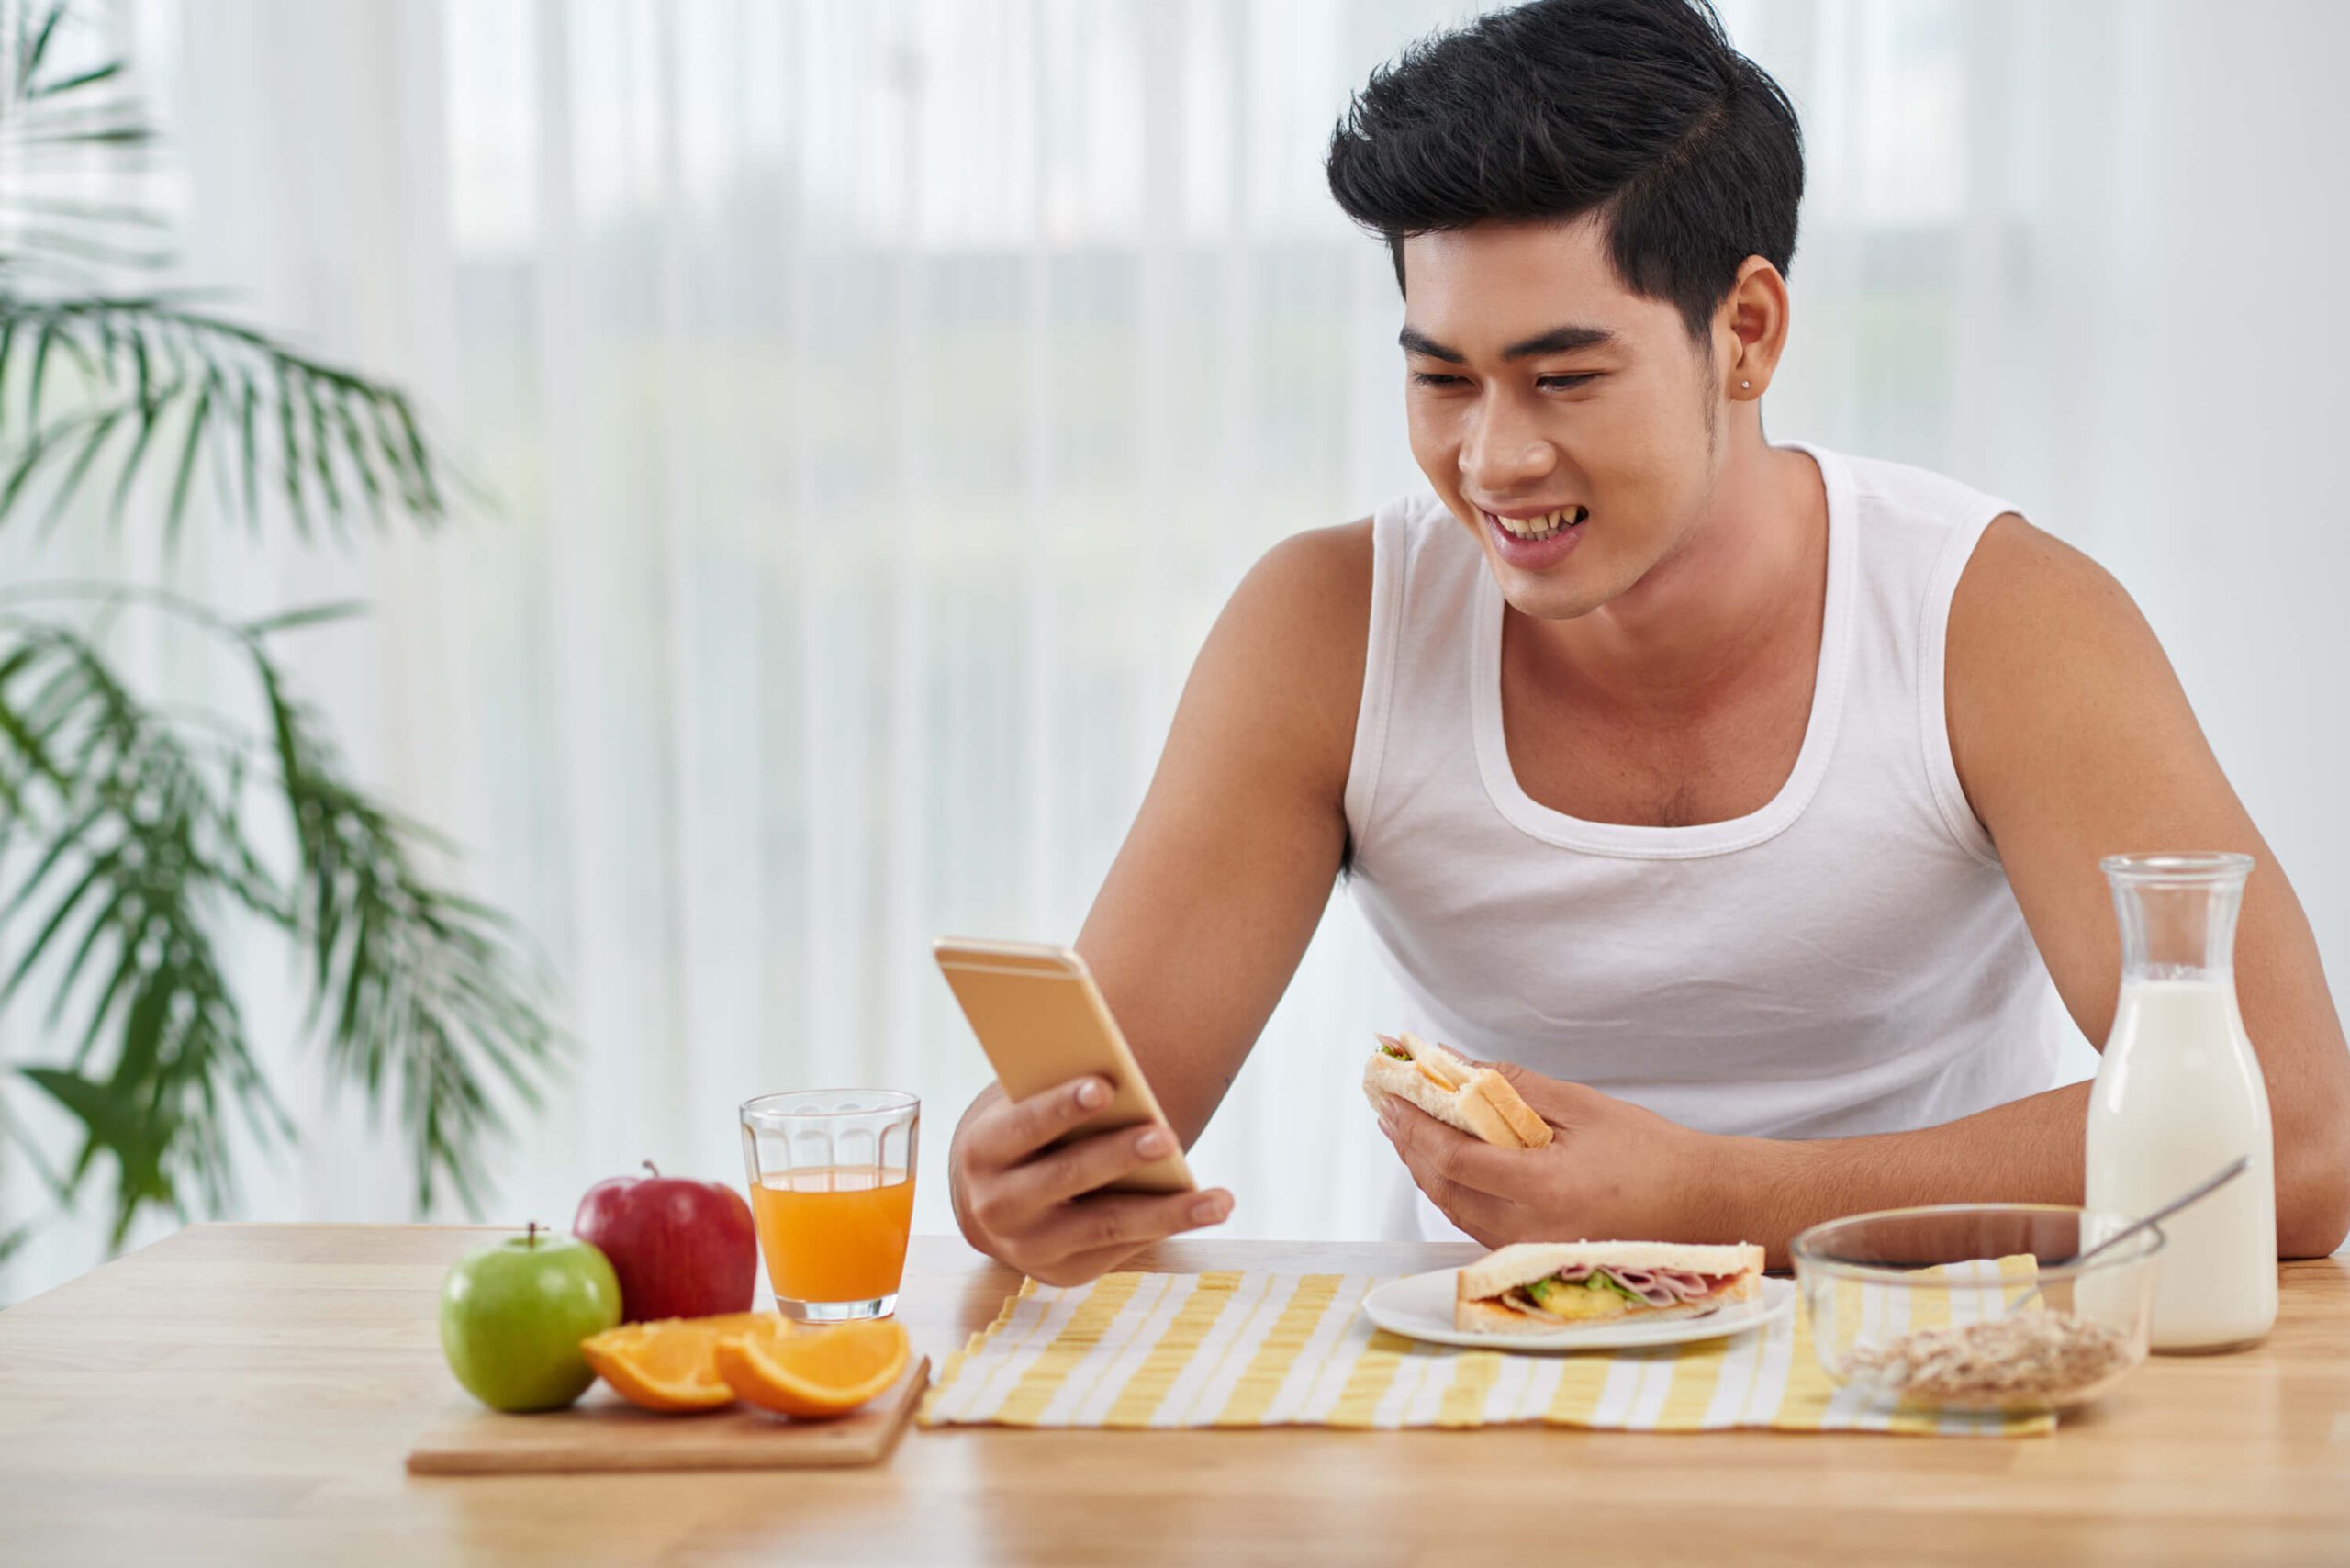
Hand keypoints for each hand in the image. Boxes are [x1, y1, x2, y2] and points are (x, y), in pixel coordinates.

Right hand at [949, 1077, 1234, 1286]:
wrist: (996, 1204)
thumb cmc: (1029, 1138)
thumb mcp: (1027, 1113)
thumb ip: (1061, 1102)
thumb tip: (1127, 1084)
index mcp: (982, 1152)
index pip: (1024, 1126)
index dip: (1062, 1107)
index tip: (1104, 1086)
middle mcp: (997, 1206)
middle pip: (1068, 1176)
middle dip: (1119, 1155)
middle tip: (1167, 1136)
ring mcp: (1029, 1247)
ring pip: (1106, 1225)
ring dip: (1166, 1210)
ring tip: (1219, 1199)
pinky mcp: (1064, 1273)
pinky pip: (1121, 1248)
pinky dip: (1166, 1226)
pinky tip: (1207, 1210)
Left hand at [1374, 1062, 1741, 1247]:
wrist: (1704, 1206)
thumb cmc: (1653, 1154)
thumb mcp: (1583, 1107)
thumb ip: (1516, 1088)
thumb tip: (1457, 1064)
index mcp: (1543, 1190)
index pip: (1454, 1158)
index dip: (1414, 1125)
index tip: (1390, 1094)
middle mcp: (1530, 1231)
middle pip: (1443, 1188)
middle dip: (1410, 1145)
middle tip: (1388, 1107)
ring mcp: (1532, 1252)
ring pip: (1455, 1211)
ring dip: (1426, 1169)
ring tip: (1406, 1130)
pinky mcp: (1539, 1259)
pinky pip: (1478, 1225)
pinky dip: (1455, 1191)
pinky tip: (1446, 1165)